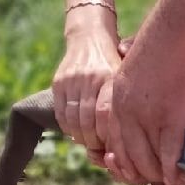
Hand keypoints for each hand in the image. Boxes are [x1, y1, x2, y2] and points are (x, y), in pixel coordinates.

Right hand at [51, 28, 120, 153]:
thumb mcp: (127, 76)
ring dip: (80, 137)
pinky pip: (60, 113)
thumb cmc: (116, 63)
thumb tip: (122, 141)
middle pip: (87, 121)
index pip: (105, 114)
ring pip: (72, 119)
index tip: (113, 145)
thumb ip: (126, 103)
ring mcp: (71, 80)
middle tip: (101, 148)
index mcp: (110, 76)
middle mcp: (90, 77)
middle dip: (94, 141)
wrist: (90, 36)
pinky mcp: (58, 82)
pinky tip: (77, 131)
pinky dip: (68, 127)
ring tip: (90, 141)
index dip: (107, 135)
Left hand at [106, 29, 184, 184]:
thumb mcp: (134, 50)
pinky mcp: (170, 120)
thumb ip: (127, 55)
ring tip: (169, 179)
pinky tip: (177, 175)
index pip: (113, 139)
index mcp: (115, 98)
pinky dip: (172, 169)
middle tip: (151, 178)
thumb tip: (124, 47)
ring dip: (158, 174)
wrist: (178, 30)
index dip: (122, 158)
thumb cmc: (164, 36)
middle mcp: (126, 113)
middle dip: (139, 172)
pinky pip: (169, 155)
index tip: (131, 167)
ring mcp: (147, 118)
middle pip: (127, 155)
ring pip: (148, 160)